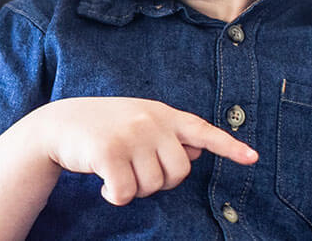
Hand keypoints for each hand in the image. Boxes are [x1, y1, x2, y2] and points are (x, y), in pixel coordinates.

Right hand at [31, 97, 257, 205]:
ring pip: (153, 186)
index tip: (252, 158)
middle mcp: (150, 121)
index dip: (229, 146)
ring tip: (118, 173)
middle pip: (179, 172)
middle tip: (138, 172)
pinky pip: (127, 193)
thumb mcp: (139, 120)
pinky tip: (105, 187)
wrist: (59, 123)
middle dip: (160, 182)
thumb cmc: (104, 126)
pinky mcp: (109, 153)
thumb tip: (198, 149)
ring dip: (135, 190)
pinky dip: (116, 197)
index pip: (203, 130)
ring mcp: (130, 136)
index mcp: (162, 113)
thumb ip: (168, 134)